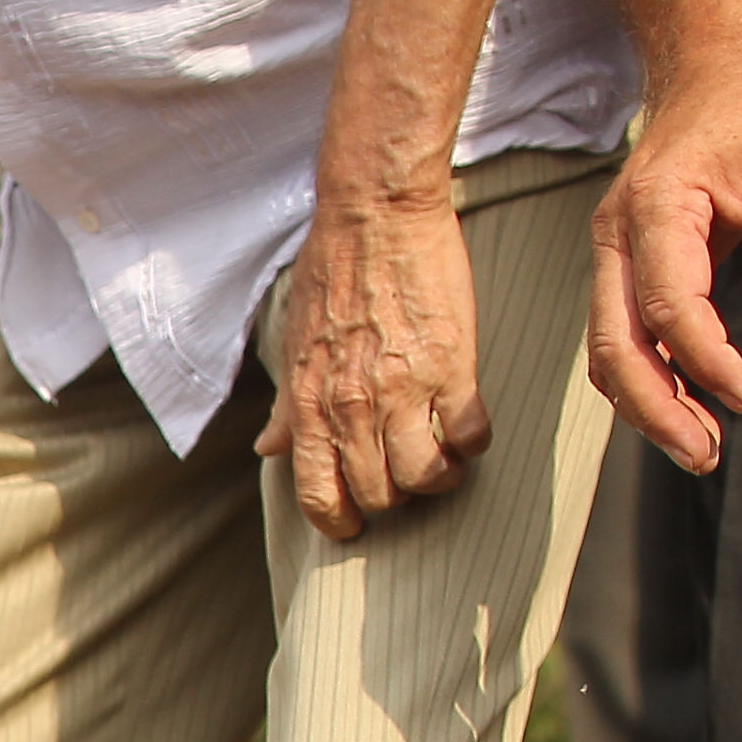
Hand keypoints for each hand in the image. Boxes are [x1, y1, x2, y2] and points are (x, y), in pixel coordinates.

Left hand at [257, 186, 484, 540]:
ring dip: (439, 479)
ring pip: (426, 477)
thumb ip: (286, 407)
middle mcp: (354, 406)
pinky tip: (468, 427)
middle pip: (379, 495)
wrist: (375, 217)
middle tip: (404, 477)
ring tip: (443, 462)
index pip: (321, 496)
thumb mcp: (294, 345)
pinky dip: (473, 443)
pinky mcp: (454, 366)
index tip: (357, 524)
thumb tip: (268, 449)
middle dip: (393, 499)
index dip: (341, 523)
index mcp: (310, 405)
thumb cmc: (332, 276)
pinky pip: (471, 435)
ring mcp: (405, 389)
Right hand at [590, 48, 741, 471]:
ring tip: (698, 445)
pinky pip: (617, 336)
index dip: (706, 359)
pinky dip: (644, 379)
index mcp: (659, 205)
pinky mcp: (620, 265)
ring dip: (645, 405)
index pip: (669, 305)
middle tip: (706, 454)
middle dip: (658, 408)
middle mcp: (616, 235)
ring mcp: (610, 252)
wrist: (715, 70)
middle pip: (616, 344)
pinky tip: (684, 404)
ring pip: (607, 350)